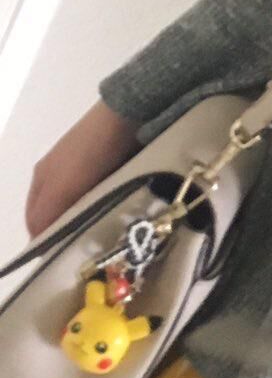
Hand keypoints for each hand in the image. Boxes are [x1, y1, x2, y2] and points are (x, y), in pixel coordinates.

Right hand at [26, 101, 139, 240]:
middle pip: (62, 217)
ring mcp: (90, 172)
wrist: (129, 116)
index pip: (36, 223)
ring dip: (95, 222)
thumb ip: (47, 215)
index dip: (46, 243)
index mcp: (43, 180)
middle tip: (91, 254)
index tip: (65, 262)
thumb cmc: (88, 153)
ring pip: (87, 209)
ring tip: (109, 240)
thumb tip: (36, 248)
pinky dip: (113, 208)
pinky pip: (109, 197)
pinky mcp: (116, 168)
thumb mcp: (61, 186)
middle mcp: (62, 176)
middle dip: (73, 235)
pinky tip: (123, 217)